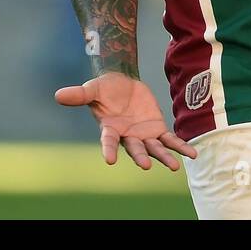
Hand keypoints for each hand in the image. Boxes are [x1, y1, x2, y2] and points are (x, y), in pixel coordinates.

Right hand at [55, 71, 196, 170]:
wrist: (121, 83)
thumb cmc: (104, 88)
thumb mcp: (92, 89)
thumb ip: (79, 95)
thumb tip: (58, 95)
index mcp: (109, 129)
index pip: (108, 141)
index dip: (108, 149)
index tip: (108, 160)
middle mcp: (127, 136)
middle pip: (135, 148)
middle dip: (141, 156)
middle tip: (146, 165)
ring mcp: (143, 134)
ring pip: (155, 148)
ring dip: (164, 156)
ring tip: (174, 166)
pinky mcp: (156, 128)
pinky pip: (170, 139)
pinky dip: (180, 146)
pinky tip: (191, 155)